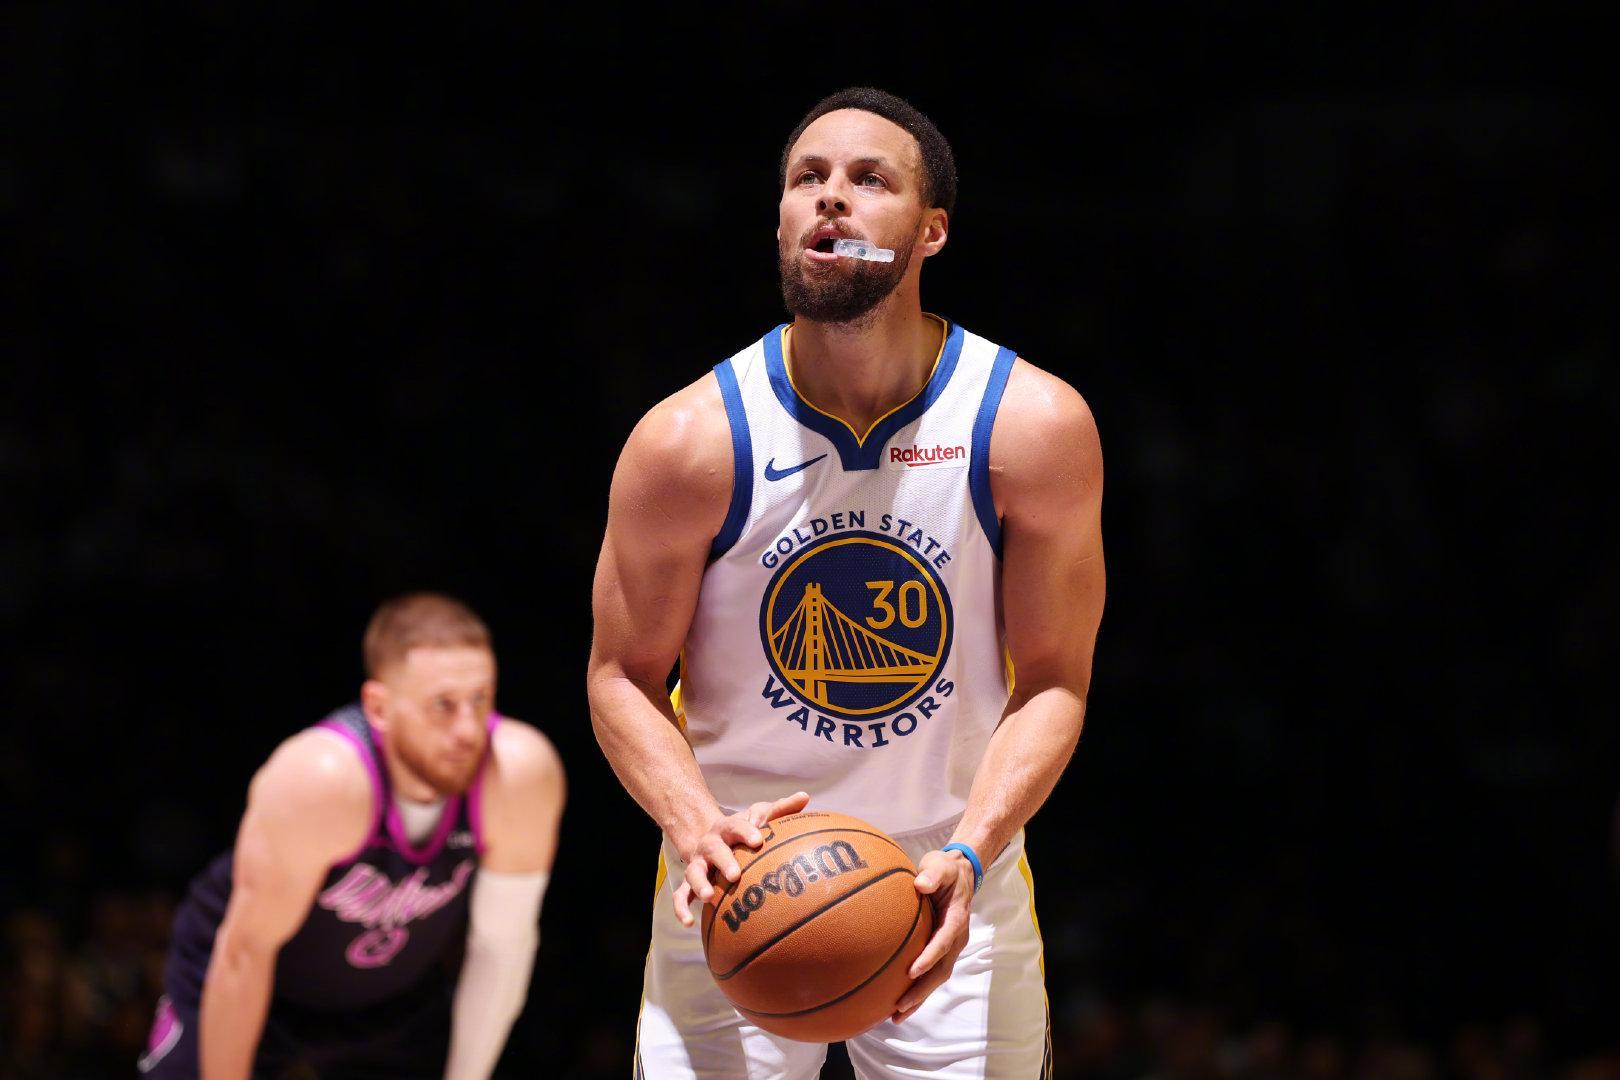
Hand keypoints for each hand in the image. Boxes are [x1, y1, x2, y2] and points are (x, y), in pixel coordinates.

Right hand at [672, 792, 808, 927]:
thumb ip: (780, 809)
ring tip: (709, 897)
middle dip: (723, 860)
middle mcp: (710, 845)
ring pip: (693, 872)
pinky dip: (682, 909)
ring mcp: (698, 864)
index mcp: (727, 828)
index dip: (745, 832)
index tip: (758, 840)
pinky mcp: (689, 883)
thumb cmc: (743, 831)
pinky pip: (681, 896)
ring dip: (700, 883)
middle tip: (735, 874)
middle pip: (713, 849)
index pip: (735, 826)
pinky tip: (690, 923)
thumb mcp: (758, 817)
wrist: (710, 839)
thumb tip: (804, 797)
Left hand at [891, 847, 974, 1021]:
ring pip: (937, 977)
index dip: (929, 958)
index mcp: (956, 919)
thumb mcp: (941, 865)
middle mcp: (956, 938)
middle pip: (941, 970)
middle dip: (921, 991)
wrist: (961, 873)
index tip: (911, 971)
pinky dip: (917, 989)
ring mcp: (950, 946)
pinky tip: (896, 1000)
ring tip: (896, 1015)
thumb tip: (921, 884)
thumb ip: (933, 874)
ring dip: (919, 997)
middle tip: (899, 1006)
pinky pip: (931, 973)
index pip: (943, 942)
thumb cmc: (946, 869)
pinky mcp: (942, 949)